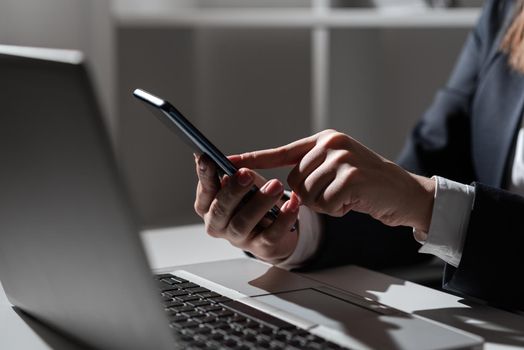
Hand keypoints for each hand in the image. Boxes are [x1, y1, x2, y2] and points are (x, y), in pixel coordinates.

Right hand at [193, 154, 299, 262]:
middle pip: (220, 210)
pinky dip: (283, 219)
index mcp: (209, 207)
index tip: (207, 158)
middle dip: (233, 191)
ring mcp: (238, 238)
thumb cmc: (254, 201)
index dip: (204, 175)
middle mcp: (218, 225)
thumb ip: (238, 173)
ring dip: (259, 203)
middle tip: (246, 174)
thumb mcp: (246, 183)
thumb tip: (230, 161)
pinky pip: (271, 235)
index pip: (204, 191)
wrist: (275, 229)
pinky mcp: (261, 247)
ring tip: (275, 185)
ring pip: (243, 223)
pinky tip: (291, 204)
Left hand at [230, 129, 434, 231]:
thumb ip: (310, 169)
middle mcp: (331, 144)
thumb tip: (281, 188)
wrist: (405, 194)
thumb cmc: (368, 185)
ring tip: (348, 195)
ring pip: (307, 195)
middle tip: (338, 192)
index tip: (226, 162)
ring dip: (325, 204)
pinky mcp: (351, 177)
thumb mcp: (338, 168)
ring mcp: (342, 158)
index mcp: (325, 139)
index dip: (253, 160)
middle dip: (311, 195)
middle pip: (294, 181)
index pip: (281, 152)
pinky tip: (355, 202)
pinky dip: (338, 210)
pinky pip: (325, 205)